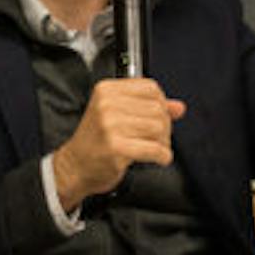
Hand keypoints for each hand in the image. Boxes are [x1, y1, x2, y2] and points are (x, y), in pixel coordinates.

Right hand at [50, 78, 187, 208]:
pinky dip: (163, 156)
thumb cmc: (96, 142)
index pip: (150, 88)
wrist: (74, 167)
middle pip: (157, 108)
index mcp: (107, 90)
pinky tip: (158, 158)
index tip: (158, 117)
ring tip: (156, 148)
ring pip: (158, 128)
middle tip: (158, 138)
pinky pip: (155, 149)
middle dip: (164, 126)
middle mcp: (107, 104)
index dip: (161, 103)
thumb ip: (148, 107)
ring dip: (164, 142)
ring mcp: (110, 126)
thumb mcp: (117, 115)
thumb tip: (179, 107)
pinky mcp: (116, 148)